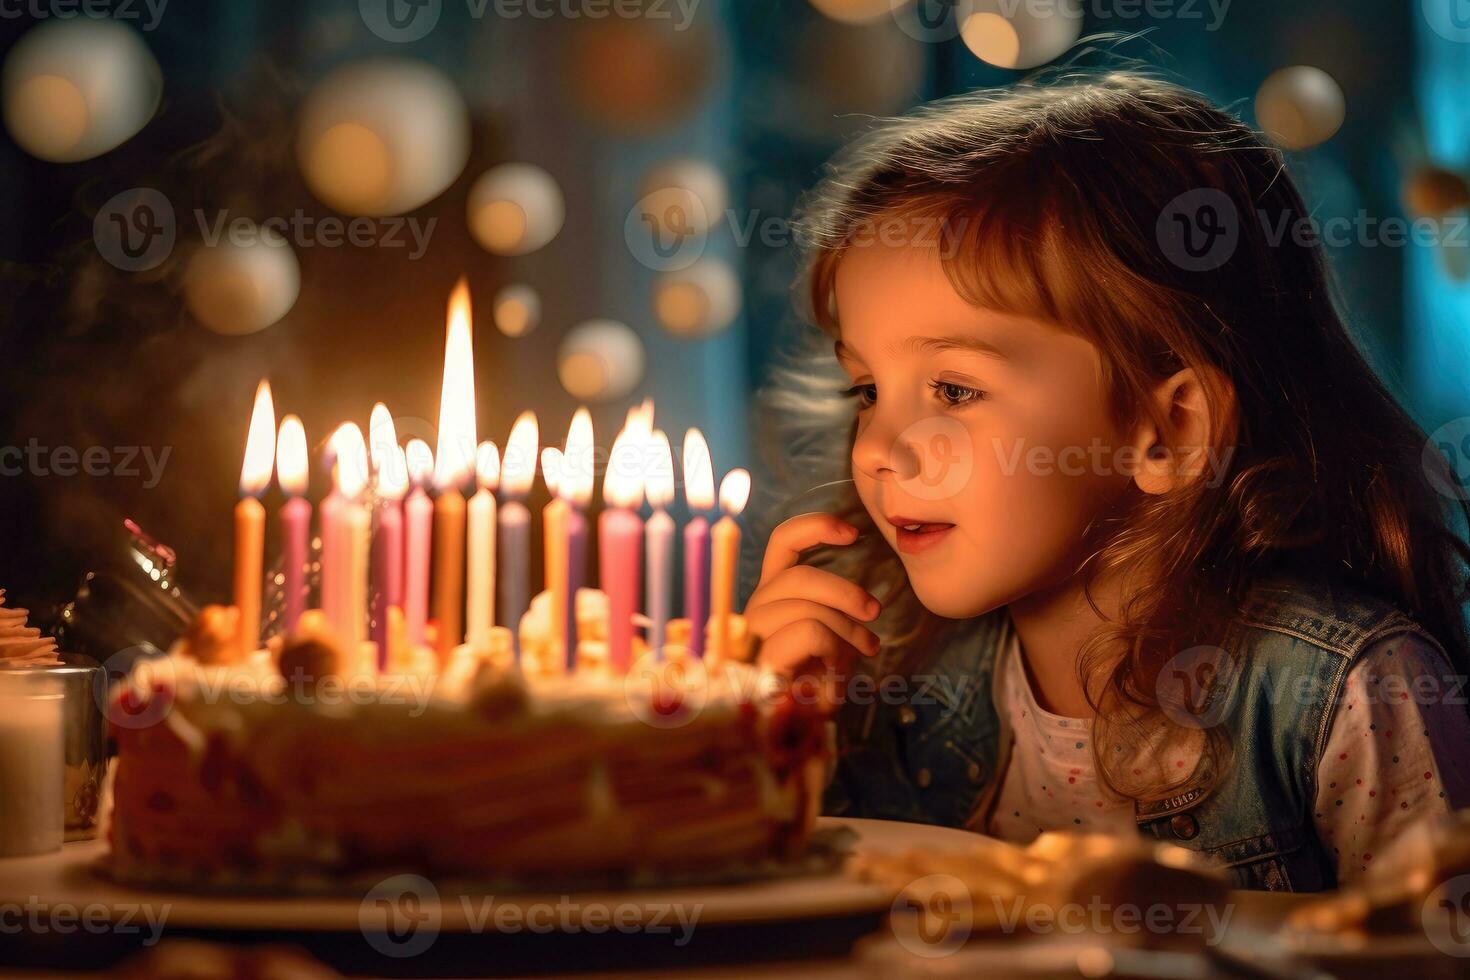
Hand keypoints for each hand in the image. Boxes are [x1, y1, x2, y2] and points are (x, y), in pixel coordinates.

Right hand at [745, 513, 881, 707]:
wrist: (787, 743)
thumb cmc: (813, 691)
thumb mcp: (832, 646)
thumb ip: (837, 615)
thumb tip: (863, 598)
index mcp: (769, 598)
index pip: (781, 544)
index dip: (815, 528)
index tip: (852, 533)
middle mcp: (752, 612)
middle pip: (798, 578)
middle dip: (844, 592)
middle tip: (873, 613)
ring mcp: (750, 638)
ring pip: (806, 606)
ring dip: (844, 629)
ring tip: (860, 651)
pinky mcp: (756, 662)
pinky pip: (809, 631)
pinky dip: (834, 647)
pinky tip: (835, 672)